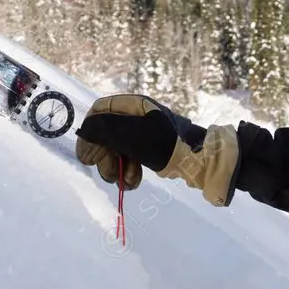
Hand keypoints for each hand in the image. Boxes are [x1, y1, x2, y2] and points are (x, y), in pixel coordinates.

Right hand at [75, 94, 241, 206]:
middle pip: (106, 134)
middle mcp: (137, 116)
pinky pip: (130, 158)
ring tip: (126, 182)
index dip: (91, 133)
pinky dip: (128, 171)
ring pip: (117, 150)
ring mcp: (144, 133)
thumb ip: (105, 130)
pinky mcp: (151, 149)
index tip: (90, 156)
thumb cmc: (169, 145)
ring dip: (117, 168)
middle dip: (105, 157)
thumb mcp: (134, 136)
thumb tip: (85, 130)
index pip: (100, 111)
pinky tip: (133, 182)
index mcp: (134, 106)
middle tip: (111, 173)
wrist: (203, 162)